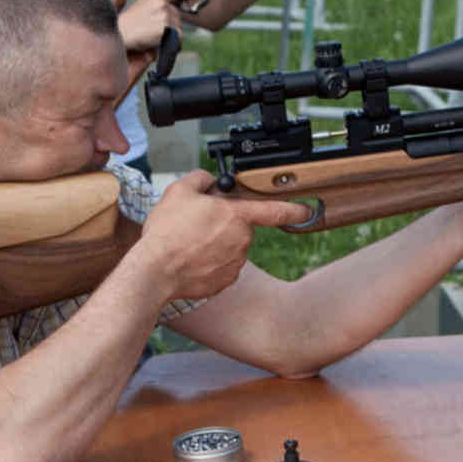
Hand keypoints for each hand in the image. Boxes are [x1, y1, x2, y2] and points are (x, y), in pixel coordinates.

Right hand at [116, 0, 184, 52]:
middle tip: (154, 32)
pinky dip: (173, 44)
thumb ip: (156, 6)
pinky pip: (178, 39)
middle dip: (170, 26)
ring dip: (170, 36)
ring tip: (153, 37)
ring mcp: (164, 16)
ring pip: (178, 29)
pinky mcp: (165, 29)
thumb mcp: (141, 7)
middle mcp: (162, 4)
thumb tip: (170, 12)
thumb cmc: (128, 25)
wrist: (120, 34)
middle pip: (177, 17)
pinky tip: (160, 43)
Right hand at [136, 170, 311, 299]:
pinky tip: (190, 259)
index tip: (307, 210)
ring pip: (230, 247)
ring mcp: (235, 264)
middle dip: (223, 224)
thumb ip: (201, 179)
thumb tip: (209, 181)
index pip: (275, 211)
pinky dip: (208, 263)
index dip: (294, 209)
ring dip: (214, 244)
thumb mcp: (180, 191)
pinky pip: (221, 267)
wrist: (155, 270)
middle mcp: (242, 241)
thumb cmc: (168, 231)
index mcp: (237, 216)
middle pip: (239, 227)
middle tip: (196, 223)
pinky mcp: (224, 282)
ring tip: (187, 243)